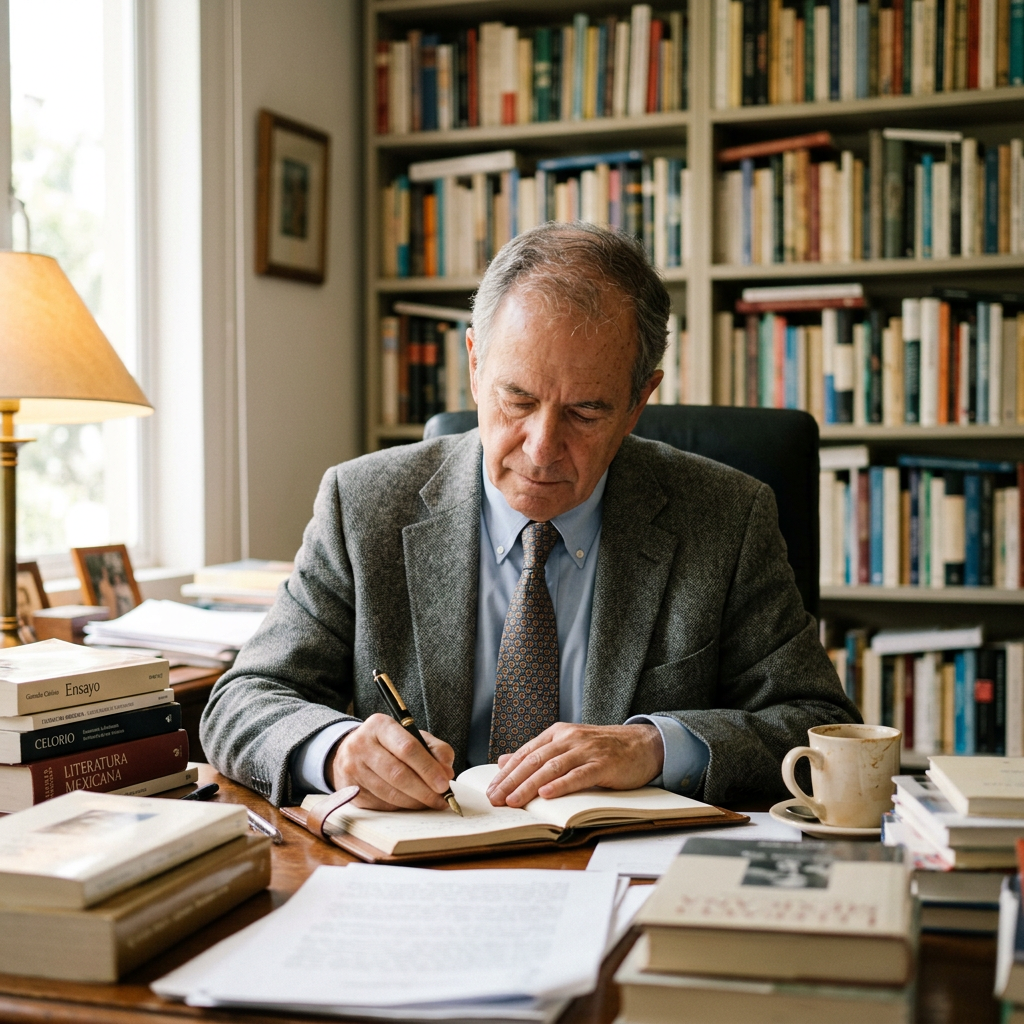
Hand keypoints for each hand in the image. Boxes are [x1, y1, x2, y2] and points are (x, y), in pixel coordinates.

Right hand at [325, 714, 454, 810]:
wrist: (350, 751)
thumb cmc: (389, 744)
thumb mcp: (413, 736)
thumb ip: (435, 750)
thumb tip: (447, 773)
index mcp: (380, 725)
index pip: (407, 748)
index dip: (428, 768)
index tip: (444, 783)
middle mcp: (361, 745)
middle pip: (398, 773)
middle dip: (424, 790)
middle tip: (442, 799)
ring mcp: (352, 769)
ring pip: (389, 793)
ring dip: (415, 802)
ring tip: (431, 802)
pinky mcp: (351, 790)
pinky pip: (381, 804)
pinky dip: (401, 806)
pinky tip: (412, 803)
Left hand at [485, 723, 663, 807]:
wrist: (642, 744)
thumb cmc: (603, 749)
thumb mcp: (567, 745)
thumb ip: (538, 752)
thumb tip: (505, 760)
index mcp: (558, 732)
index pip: (526, 753)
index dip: (506, 772)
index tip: (490, 789)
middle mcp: (569, 738)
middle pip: (534, 760)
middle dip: (511, 781)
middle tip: (495, 798)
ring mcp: (586, 750)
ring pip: (552, 768)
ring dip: (529, 785)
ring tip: (513, 800)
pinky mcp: (603, 764)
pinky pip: (578, 775)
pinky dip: (561, 785)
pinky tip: (546, 794)